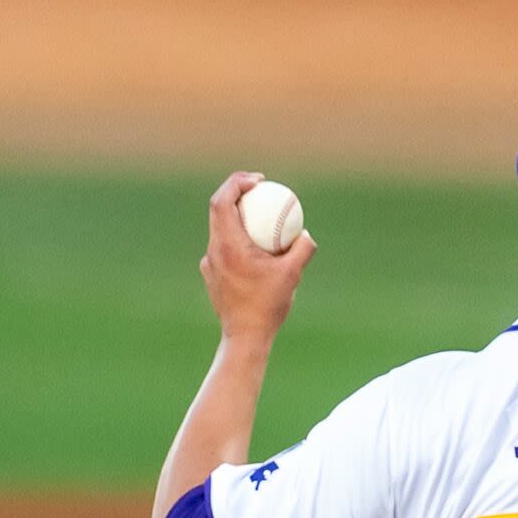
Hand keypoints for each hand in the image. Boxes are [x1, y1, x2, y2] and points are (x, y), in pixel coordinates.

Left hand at [200, 170, 316, 343]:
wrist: (244, 337)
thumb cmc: (267, 306)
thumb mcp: (292, 276)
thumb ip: (302, 250)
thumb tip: (307, 234)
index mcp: (228, 244)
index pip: (223, 200)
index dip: (237, 182)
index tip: (258, 181)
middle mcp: (214, 250)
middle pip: (218, 210)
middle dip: (237, 194)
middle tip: (259, 191)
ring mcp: (210, 263)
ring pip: (220, 229)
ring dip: (238, 218)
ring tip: (259, 220)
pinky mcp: (212, 275)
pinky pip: (223, 249)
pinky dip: (237, 241)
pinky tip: (254, 252)